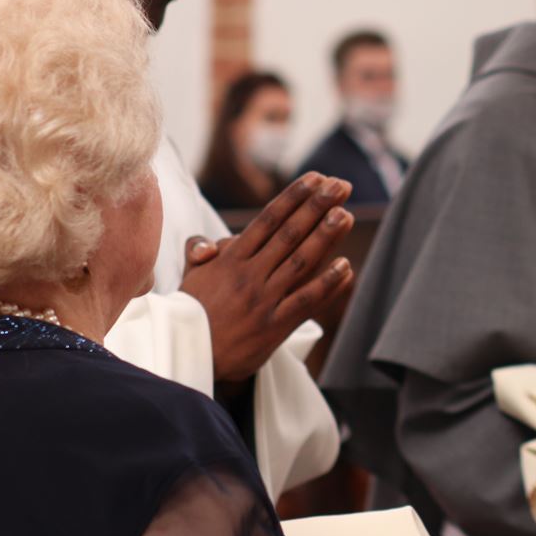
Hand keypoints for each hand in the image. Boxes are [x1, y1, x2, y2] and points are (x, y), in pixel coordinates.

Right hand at [180, 173, 356, 382]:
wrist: (189, 357)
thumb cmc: (192, 313)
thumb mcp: (190, 276)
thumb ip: (200, 251)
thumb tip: (209, 243)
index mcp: (231, 259)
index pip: (269, 220)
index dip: (294, 197)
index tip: (316, 178)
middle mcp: (249, 274)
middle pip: (289, 234)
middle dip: (317, 207)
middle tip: (341, 185)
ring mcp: (264, 300)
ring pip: (300, 262)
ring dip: (325, 237)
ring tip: (346, 215)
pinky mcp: (274, 326)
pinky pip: (305, 301)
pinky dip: (327, 284)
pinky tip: (346, 267)